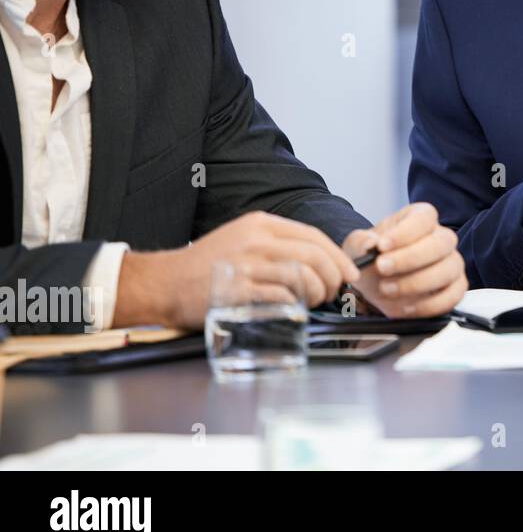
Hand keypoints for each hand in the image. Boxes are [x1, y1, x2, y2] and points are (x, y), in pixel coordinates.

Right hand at [116, 211, 360, 329]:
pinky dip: (294, 303)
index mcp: (261, 224)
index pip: (312, 236)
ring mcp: (246, 264)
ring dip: (316, 292)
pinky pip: (280, 295)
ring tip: (314, 301)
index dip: (337, 256)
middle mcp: (256, 239)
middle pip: (313, 255)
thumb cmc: (208, 265)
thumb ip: (278, 245)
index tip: (349, 273)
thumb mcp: (244, 240)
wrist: (164, 282)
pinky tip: (292, 307)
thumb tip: (321, 261)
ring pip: (301, 275)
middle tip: (334, 291)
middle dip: (332, 276)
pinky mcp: (237, 289)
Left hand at [342, 203, 466, 318]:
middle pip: (441, 243)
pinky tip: (405, 307)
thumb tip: (370, 244)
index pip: (424, 217)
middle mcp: (442, 238)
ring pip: (449, 270)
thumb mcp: (358, 246)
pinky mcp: (456, 288)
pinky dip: (428, 305)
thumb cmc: (373, 258)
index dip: (405, 232)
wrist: (377, 283)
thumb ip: (361, 242)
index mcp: (421, 218)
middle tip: (382, 268)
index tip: (382, 246)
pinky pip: (452, 296)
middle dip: (411, 258)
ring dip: (417, 283)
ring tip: (387, 290)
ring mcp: (452, 263)